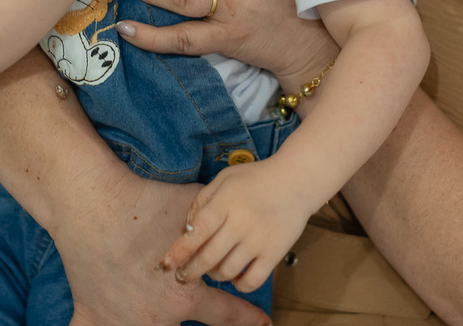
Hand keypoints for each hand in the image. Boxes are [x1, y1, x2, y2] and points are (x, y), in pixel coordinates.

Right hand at [54, 174, 272, 325]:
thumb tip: (234, 209)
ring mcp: (124, 321)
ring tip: (149, 308)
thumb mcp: (190, 206)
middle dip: (187, 312)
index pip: (227, 314)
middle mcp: (159, 317)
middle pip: (184, 325)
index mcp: (185, 297)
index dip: (248, 318)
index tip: (264, 323)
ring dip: (149, 319)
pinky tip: (106, 321)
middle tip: (187, 301)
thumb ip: (212, 218)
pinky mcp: (92, 315)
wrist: (95, 204)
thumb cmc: (143, 203)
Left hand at [161, 159, 316, 294]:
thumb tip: (185, 228)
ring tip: (211, 269)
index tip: (166, 263)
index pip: (197, 230)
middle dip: (190, 271)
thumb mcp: (224, 179)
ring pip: (227, 272)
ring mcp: (259, 239)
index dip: (179, 250)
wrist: (296, 180)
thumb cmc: (256, 178)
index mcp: (226, 202)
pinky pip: (252, 281)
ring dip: (214, 275)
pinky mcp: (275, 252)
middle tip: (183, 275)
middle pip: (208, 257)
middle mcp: (241, 222)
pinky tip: (235, 275)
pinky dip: (239, 284)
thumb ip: (202, 200)